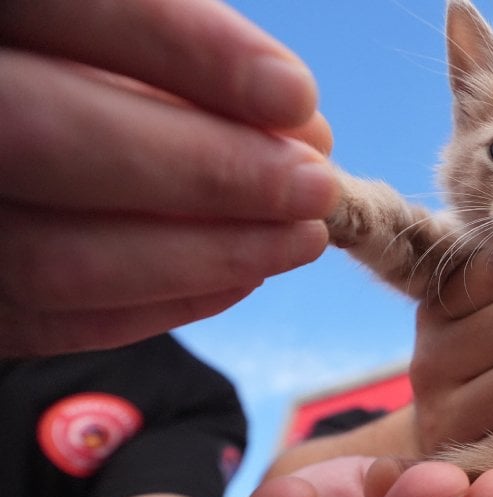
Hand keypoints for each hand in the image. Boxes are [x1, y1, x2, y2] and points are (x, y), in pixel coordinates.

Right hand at [0, 0, 338, 356]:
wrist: (18, 147)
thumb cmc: (89, 85)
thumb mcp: (115, 39)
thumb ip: (179, 60)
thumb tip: (294, 128)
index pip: (69, 10)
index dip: (185, 51)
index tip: (293, 95)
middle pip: (48, 139)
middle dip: (207, 170)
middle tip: (314, 186)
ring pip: (51, 257)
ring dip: (205, 255)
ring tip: (300, 236)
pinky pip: (46, 320)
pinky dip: (161, 304)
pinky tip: (244, 276)